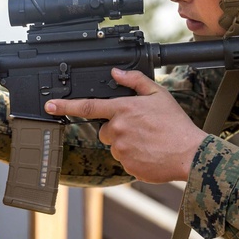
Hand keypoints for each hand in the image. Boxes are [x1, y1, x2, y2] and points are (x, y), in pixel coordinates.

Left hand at [45, 68, 206, 182]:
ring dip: (127, 144)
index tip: (50, 106)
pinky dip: (135, 157)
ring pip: (115, 146)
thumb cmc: (176, 124)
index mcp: (123, 109)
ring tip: (149, 141)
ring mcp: (120, 149)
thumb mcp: (158, 94)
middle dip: (118, 129)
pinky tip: (150, 153)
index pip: (87, 106)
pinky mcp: (126, 165)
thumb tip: (116, 73)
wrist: (189, 154)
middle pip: (105, 130)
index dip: (65, 106)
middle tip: (141, 129)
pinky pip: (124, 160)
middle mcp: (118, 129)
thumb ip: (135, 81)